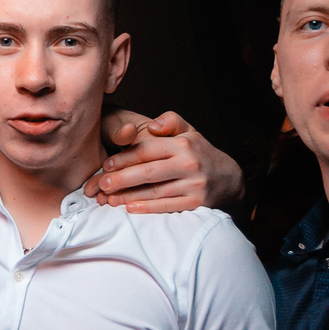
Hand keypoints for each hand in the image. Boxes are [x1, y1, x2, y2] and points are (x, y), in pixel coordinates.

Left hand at [88, 111, 244, 211]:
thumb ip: (170, 121)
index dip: (123, 158)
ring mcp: (193, 184)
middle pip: (147, 172)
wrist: (228, 178)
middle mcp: (188, 163)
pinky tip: (130, 208)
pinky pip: (167, 206)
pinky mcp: (196, 203)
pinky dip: (147, 208)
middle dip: (121, 179)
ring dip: (129, 196)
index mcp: (182, 144)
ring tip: (108, 198)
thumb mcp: (189, 130)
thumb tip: (153, 125)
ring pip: (154, 191)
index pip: (147, 150)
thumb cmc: (199, 152)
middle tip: (101, 184)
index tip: (105, 165)